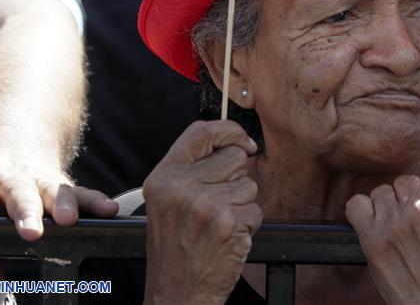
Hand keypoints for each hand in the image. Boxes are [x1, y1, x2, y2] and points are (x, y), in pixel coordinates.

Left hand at [0, 149, 116, 238]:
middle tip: (31, 231)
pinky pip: (82, 191)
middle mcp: (12, 178)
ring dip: (62, 204)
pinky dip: (95, 201)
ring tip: (69, 220)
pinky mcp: (63, 184)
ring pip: (52, 190)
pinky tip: (109, 209)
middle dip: (27, 212)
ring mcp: (40, 179)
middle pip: (19, 194)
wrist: (7, 138)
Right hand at [143, 120, 261, 304]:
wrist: (175, 294)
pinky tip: (228, 239)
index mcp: (163, 177)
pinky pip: (256, 210)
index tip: (241, 140)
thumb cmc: (175, 252)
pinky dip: (249, 226)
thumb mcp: (167, 203)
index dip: (227, 130)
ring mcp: (205, 204)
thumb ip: (191, 171)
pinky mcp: (228, 222)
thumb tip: (231, 144)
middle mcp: (181, 187)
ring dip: (242, 205)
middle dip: (236, 178)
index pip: (200, 131)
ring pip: (249, 184)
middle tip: (218, 205)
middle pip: (233, 157)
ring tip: (219, 225)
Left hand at [346, 174, 419, 304]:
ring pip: (382, 192)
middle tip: (417, 222)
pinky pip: (356, 206)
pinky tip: (375, 225)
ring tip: (398, 226)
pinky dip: (362, 211)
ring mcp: (393, 224)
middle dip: (411, 199)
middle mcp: (417, 210)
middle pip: (405, 183)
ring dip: (389, 206)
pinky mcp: (373, 241)